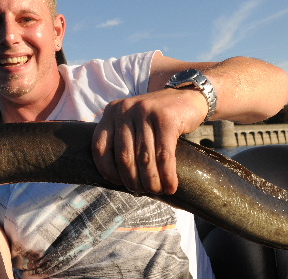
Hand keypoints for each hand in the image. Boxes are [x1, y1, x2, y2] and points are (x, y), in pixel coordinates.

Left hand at [92, 88, 207, 194]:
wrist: (187, 96)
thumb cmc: (157, 118)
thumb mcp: (133, 122)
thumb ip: (123, 141)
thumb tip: (119, 180)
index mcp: (112, 112)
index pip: (100, 147)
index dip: (108, 170)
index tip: (119, 183)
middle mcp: (125, 110)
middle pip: (124, 156)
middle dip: (133, 180)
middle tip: (142, 191)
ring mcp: (145, 112)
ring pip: (145, 158)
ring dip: (151, 181)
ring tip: (157, 191)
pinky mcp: (166, 118)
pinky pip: (164, 155)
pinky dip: (167, 175)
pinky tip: (170, 186)